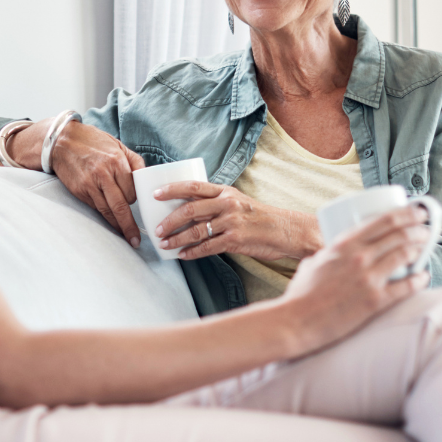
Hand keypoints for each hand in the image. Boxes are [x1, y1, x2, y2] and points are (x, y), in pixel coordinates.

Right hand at [48, 122, 146, 246]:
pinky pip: (95, 207)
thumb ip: (135, 161)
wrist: (61, 141)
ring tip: (126, 236)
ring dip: (117, 226)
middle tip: (136, 240)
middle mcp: (103, 175)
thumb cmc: (92, 141)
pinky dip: (103, 215)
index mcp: (116, 162)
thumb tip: (146, 178)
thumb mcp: (118, 145)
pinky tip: (109, 221)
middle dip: (129, 225)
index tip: (137, 204)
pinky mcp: (79, 191)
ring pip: (107, 211)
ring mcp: (89, 185)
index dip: (135, 199)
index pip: (132, 191)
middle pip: (120, 207)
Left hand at [151, 182, 317, 261]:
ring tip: (165, 244)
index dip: (172, 189)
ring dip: (176, 239)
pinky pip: (207, 247)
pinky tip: (182, 255)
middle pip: (190, 209)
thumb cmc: (260, 217)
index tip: (155, 194)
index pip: (193, 186)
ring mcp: (231, 222)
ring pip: (196, 231)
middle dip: (170, 220)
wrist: (286, 230)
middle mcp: (227, 204)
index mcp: (226, 192)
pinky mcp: (235, 240)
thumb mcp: (239, 202)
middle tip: (157, 228)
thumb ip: (216, 203)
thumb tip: (189, 210)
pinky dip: (192, 252)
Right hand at [283, 206, 432, 351]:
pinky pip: (406, 287)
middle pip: (399, 235)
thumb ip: (327, 255)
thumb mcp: (313, 263)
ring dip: (420, 249)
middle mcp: (359, 257)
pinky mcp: (374, 301)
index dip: (406, 213)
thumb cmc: (301, 295)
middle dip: (418, 229)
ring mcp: (368, 278)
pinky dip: (419, 280)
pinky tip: (423, 277)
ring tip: (425, 248)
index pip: (383, 221)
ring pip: (405, 255)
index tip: (416, 212)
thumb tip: (331, 255)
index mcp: (344, 245)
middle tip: (425, 229)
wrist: (297, 322)